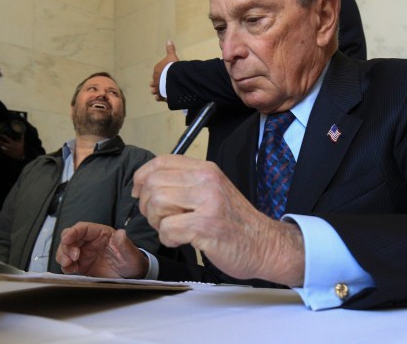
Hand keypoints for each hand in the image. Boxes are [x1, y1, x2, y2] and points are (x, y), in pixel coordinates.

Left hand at [0, 134, 25, 160]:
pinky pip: (2, 151)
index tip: (0, 134)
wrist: (20, 156)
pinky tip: (0, 148)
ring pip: (1, 147)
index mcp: (13, 143)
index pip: (7, 138)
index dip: (3, 136)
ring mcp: (8, 150)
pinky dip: (1, 149)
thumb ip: (22, 137)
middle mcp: (10, 146)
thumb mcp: (22, 143)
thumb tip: (22, 133)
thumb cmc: (21, 149)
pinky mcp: (7, 153)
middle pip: (2, 143)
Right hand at [56, 222, 147, 278]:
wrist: (132, 276)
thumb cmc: (132, 261)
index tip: (66, 239)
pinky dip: (65, 267)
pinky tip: (70, 270)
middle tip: (72, 257)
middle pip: (70, 238)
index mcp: (101, 233)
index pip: (83, 228)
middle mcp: (90, 242)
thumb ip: (124, 244)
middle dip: (66, 246)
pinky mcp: (82, 266)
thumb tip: (120, 233)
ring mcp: (85, 254)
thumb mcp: (131, 253)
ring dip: (63, 256)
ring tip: (68, 264)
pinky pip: (69, 265)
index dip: (72, 232)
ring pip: (66, 250)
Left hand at [133, 155, 304, 285]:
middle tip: (160, 219)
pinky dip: (168, 239)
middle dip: (148, 205)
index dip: (142, 177)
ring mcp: (208, 201)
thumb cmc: (236, 223)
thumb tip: (147, 184)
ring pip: (157, 203)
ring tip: (172, 230)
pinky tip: (181, 241)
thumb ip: (186, 184)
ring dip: (157, 222)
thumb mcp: (213, 191)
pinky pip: (168, 229)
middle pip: (153, 183)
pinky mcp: (206, 225)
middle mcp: (207, 180)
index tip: (139, 193)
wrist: (266, 245)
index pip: (161, 161)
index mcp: (206, 169)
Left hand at [149, 40, 179, 101]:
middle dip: (156, 82)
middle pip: (154, 81)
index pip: (157, 71)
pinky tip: (160, 98)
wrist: (172, 78)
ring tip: (158, 92)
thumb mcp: (172, 56)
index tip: (163, 74)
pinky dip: (159, 98)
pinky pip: (158, 97)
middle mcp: (155, 79)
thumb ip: (170, 49)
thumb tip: (169, 40)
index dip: (160, 73)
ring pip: (155, 89)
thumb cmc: (172, 67)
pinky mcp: (161, 95)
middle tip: (159, 83)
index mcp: (157, 69)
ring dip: (156, 90)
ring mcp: (157, 87)